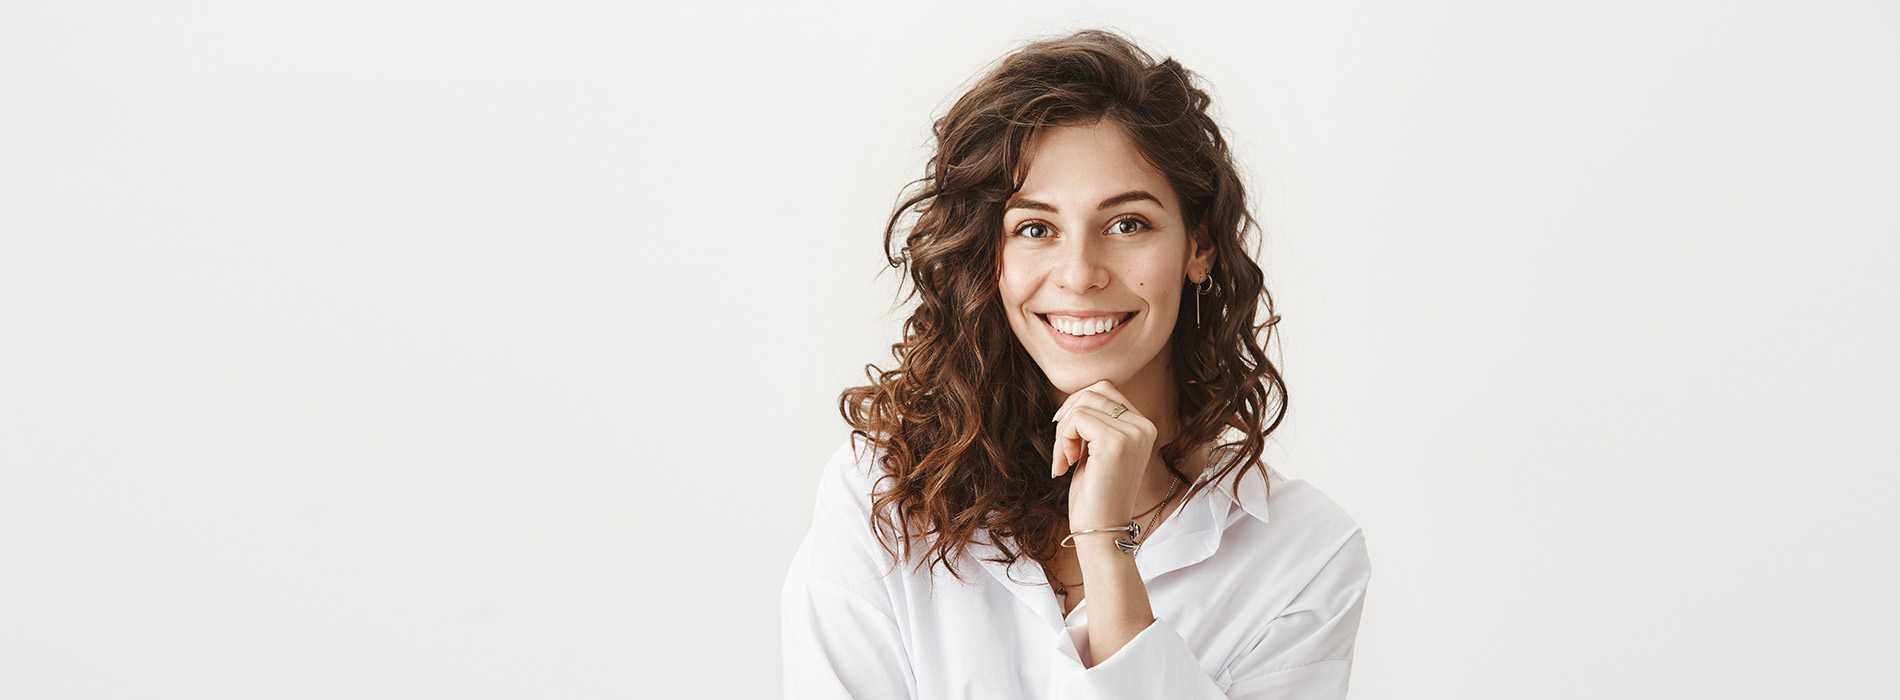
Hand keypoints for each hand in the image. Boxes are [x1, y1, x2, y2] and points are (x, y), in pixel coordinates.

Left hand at [1050, 380, 1156, 528]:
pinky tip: (1065, 465)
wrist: (1102, 530)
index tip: (1066, 437)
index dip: (1078, 408)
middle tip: (1063, 449)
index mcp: (1143, 426)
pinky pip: (1077, 419)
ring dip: (1063, 431)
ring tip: (1064, 460)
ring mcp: (1133, 432)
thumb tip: (1075, 399)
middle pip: (1094, 391)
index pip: (1105, 390)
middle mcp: (1144, 426)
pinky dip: (1062, 440)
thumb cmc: (1095, 494)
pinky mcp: (1116, 442)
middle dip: (1068, 415)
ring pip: (1082, 404)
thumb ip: (1096, 423)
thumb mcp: (1097, 450)